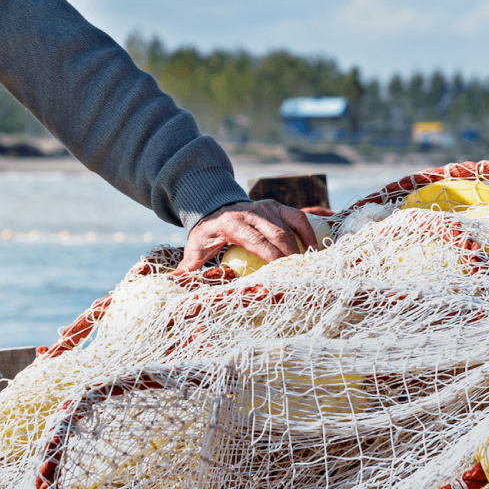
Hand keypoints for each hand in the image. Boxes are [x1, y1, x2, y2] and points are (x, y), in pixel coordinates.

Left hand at [174, 200, 320, 273]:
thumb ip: (189, 266)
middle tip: (299, 276)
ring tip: (309, 267)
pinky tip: (315, 250)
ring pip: (289, 227)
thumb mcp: (196, 247)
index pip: (255, 241)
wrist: (214, 205)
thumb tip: (174, 283)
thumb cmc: (207, 233)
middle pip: (276, 235)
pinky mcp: (277, 206)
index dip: (270, 257)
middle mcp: (252, 212)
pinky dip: (308, 233)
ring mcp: (267, 207)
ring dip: (301, 247)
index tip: (280, 274)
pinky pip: (298, 218)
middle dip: (289, 256)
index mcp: (232, 223)